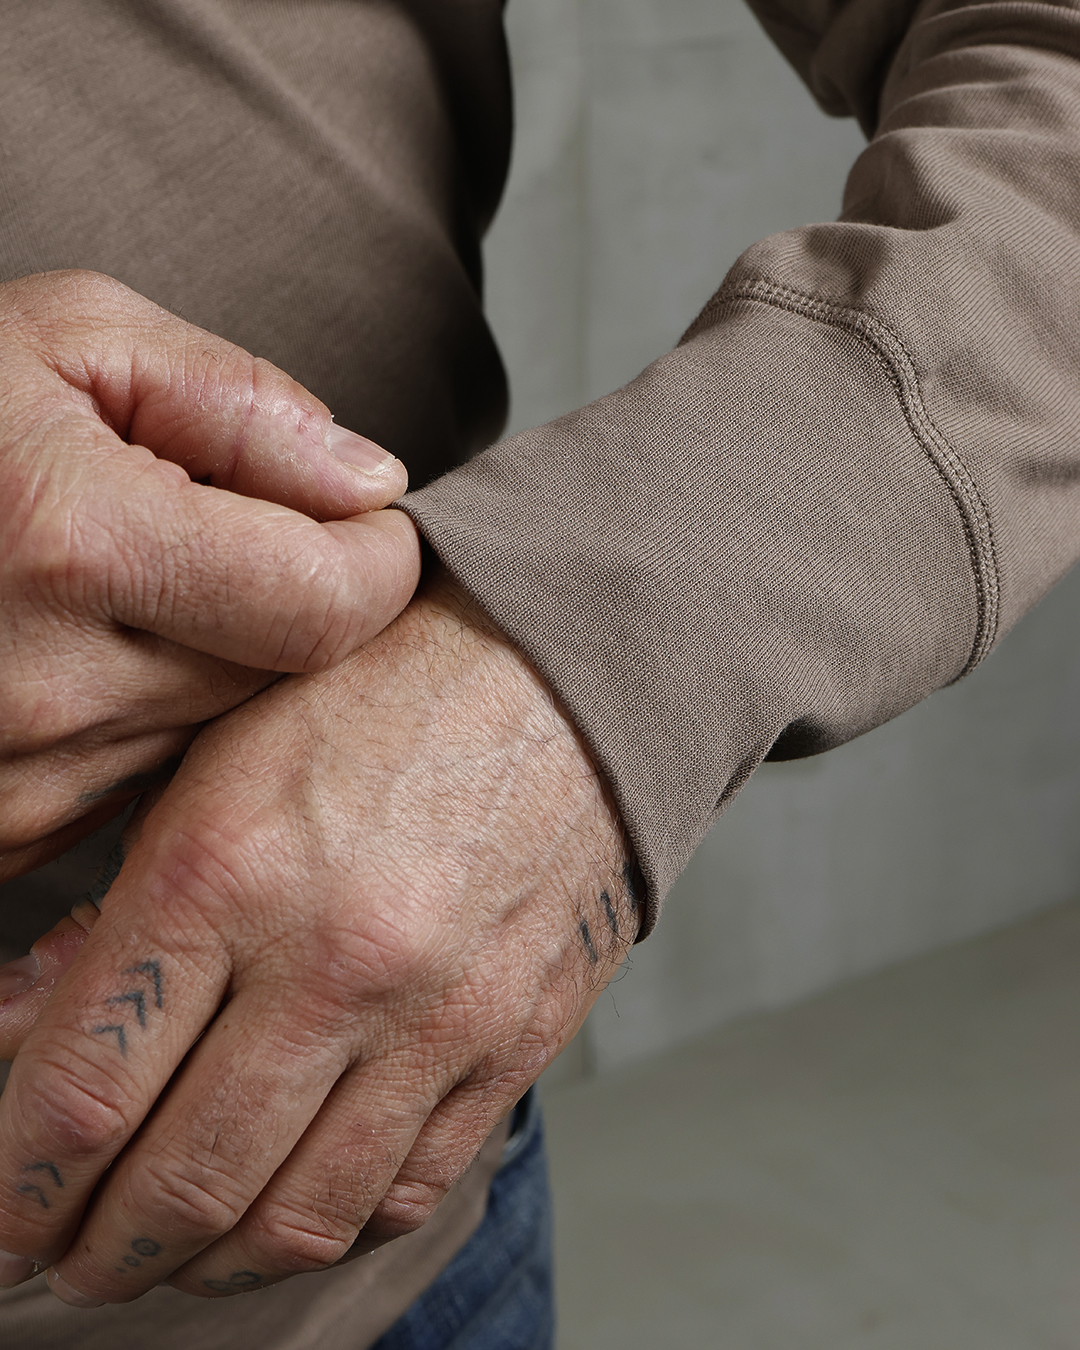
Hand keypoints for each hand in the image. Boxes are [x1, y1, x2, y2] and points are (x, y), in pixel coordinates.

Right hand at [0, 270, 419, 876]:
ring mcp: (17, 785)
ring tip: (136, 581)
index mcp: (76, 546)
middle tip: (229, 530)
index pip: (335, 604)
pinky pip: (145, 776)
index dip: (376, 558)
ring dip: (218, 657)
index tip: (357, 521)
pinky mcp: (0, 833)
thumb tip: (367, 482)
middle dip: (296, 599)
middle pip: (290, 674)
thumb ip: (237, 403)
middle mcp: (48, 691)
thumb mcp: (61, 339)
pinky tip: (81, 646)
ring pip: (221, 730)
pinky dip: (149, 713)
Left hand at [0, 574, 639, 1302]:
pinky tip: (288, 1207)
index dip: (19, 1187)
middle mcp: (333, 959)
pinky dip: (327, 1229)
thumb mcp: (215, 760)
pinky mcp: (510, 1041)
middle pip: (180, 1186)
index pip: (84, 1093)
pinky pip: (405, 1192)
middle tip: (73, 1254)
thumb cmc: (376, 697)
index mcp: (230, 868)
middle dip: (99, 1252)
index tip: (8, 1212)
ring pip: (295, 1222)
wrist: (557, 674)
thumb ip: (115, 908)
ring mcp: (435, 1012)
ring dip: (207, 1265)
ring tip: (173, 1250)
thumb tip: (23, 1028)